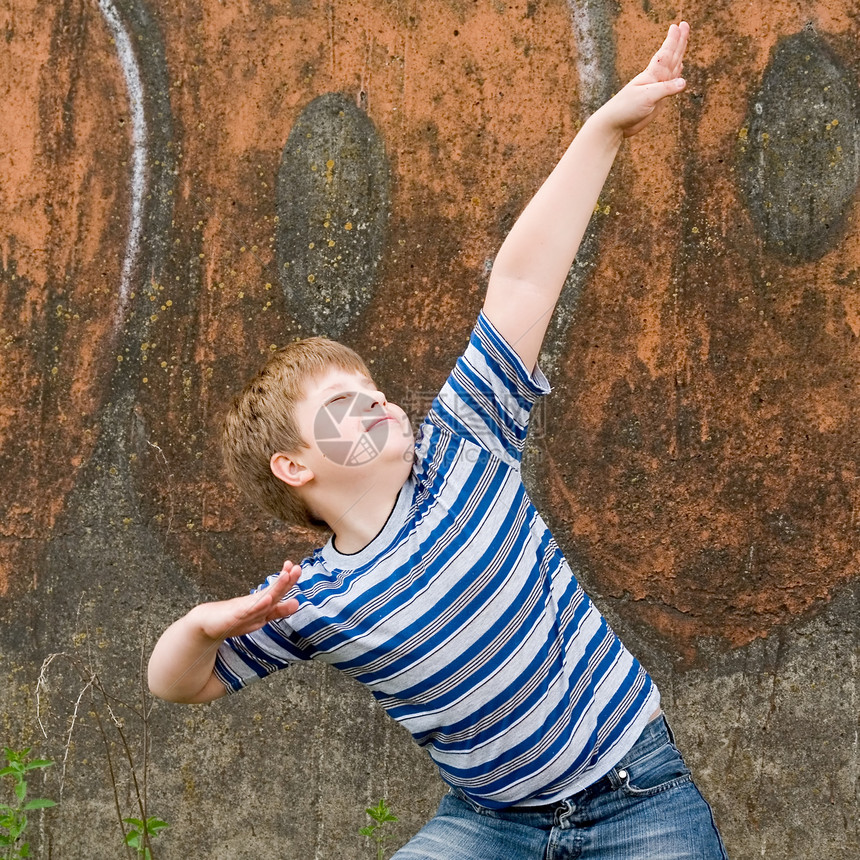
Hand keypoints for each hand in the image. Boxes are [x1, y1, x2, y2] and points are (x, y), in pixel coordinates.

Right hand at [193, 560, 301, 640]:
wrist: (203, 625)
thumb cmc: (231, 618)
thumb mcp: (258, 616)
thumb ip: (276, 611)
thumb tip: (296, 603)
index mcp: (261, 605)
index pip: (278, 592)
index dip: (288, 581)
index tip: (294, 567)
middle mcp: (253, 605)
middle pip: (272, 592)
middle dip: (285, 580)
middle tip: (295, 567)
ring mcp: (242, 610)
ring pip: (262, 599)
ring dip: (275, 587)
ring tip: (285, 576)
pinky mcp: (232, 618)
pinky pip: (247, 612)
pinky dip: (257, 605)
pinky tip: (267, 600)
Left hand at [594, 21, 688, 138]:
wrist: (615, 124)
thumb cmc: (626, 108)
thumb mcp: (646, 97)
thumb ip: (665, 89)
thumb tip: (683, 82)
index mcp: (651, 75)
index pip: (665, 54)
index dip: (672, 41)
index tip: (677, 26)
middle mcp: (655, 79)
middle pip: (670, 57)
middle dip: (678, 42)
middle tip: (684, 25)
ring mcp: (657, 88)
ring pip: (672, 67)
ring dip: (679, 54)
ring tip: (684, 40)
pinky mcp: (658, 99)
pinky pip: (671, 83)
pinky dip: (677, 74)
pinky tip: (680, 68)